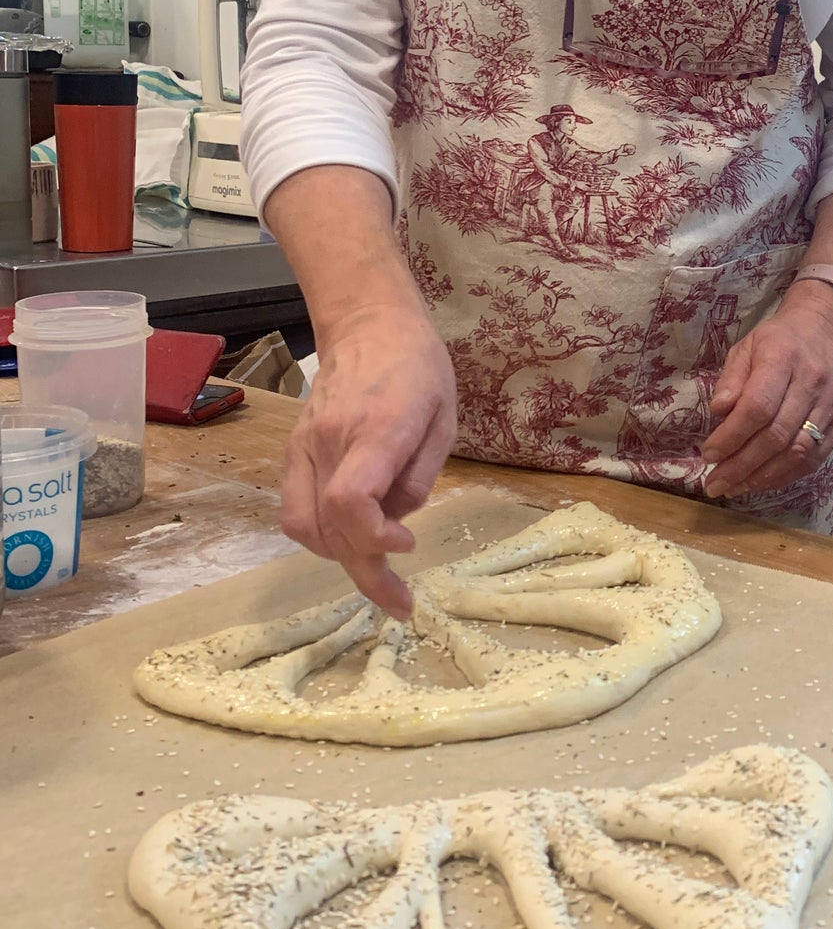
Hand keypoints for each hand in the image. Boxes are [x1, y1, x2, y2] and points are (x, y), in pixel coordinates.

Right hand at [278, 303, 456, 618]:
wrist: (369, 326)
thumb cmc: (419, 368)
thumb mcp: (445, 419)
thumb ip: (422, 476)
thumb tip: (398, 522)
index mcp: (375, 429)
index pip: (349, 499)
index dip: (374, 537)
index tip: (407, 544)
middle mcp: (329, 441)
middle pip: (327, 526)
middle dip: (365, 571)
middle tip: (399, 602)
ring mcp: (303, 447)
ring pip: (304, 527)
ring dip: (340, 557)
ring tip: (377, 569)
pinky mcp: (292, 451)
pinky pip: (295, 510)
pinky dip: (321, 536)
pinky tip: (350, 539)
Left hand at [700, 283, 832, 499]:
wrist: (826, 330)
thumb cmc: (779, 340)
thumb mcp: (746, 346)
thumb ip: (731, 378)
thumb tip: (719, 411)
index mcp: (783, 358)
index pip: (758, 407)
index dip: (732, 436)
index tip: (708, 454)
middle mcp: (811, 383)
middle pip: (776, 436)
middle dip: (741, 466)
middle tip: (715, 482)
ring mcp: (831, 404)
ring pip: (797, 452)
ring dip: (762, 477)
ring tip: (734, 488)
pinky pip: (814, 458)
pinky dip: (786, 475)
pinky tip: (761, 482)